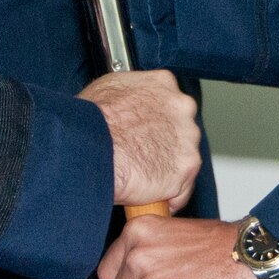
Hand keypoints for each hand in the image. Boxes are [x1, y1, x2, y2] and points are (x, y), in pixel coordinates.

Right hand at [79, 70, 200, 211]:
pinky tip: (148, 194)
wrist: (91, 147)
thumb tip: (126, 103)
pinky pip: (181, 188)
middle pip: (181, 129)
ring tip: (141, 178)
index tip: (147, 131)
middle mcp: (182, 107)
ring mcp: (187, 138)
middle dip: (166, 143)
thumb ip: (131, 94)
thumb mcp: (109, 88)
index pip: (170, 102)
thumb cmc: (92, 120)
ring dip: (167, 169)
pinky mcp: (186, 167)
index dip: (157, 120)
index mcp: (163, 84)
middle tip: (142, 155)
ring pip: (183, 159)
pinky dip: (167, 195)